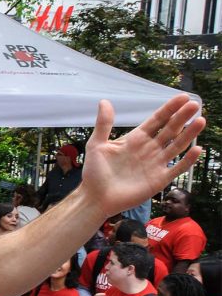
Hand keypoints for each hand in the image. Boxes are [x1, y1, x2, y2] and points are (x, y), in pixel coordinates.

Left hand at [78, 96, 203, 216]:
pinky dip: (187, 160)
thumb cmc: (94, 172)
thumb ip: (103, 124)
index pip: (157, 120)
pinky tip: (196, 149)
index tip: (183, 97)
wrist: (95, 198)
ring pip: (177, 146)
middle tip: (195, 105)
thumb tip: (104, 101)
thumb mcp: (97, 145)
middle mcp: (149, 149)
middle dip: (182, 117)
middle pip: (170, 130)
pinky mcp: (159, 179)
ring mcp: (155, 164)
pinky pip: (177, 168)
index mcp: (136, 139)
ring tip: (201, 121)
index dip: (169, 109)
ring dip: (189, 134)